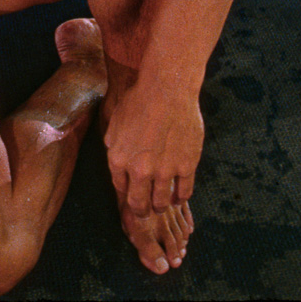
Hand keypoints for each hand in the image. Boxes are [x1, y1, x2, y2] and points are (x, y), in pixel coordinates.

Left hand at [103, 80, 203, 217]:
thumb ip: (113, 147)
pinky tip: (179, 196)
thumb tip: (116, 162)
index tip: (131, 198)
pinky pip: (184, 193)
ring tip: (162, 205)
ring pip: (162, 203)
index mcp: (119, 160)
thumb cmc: (139, 101)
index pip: (120, 190)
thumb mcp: (115, 124)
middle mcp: (140, 170)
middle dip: (141, 212)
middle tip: (145, 212)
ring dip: (161, 206)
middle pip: (139, 205)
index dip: (126, 196)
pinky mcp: (186, 166)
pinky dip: (181, 198)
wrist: (167, 89)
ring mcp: (164, 171)